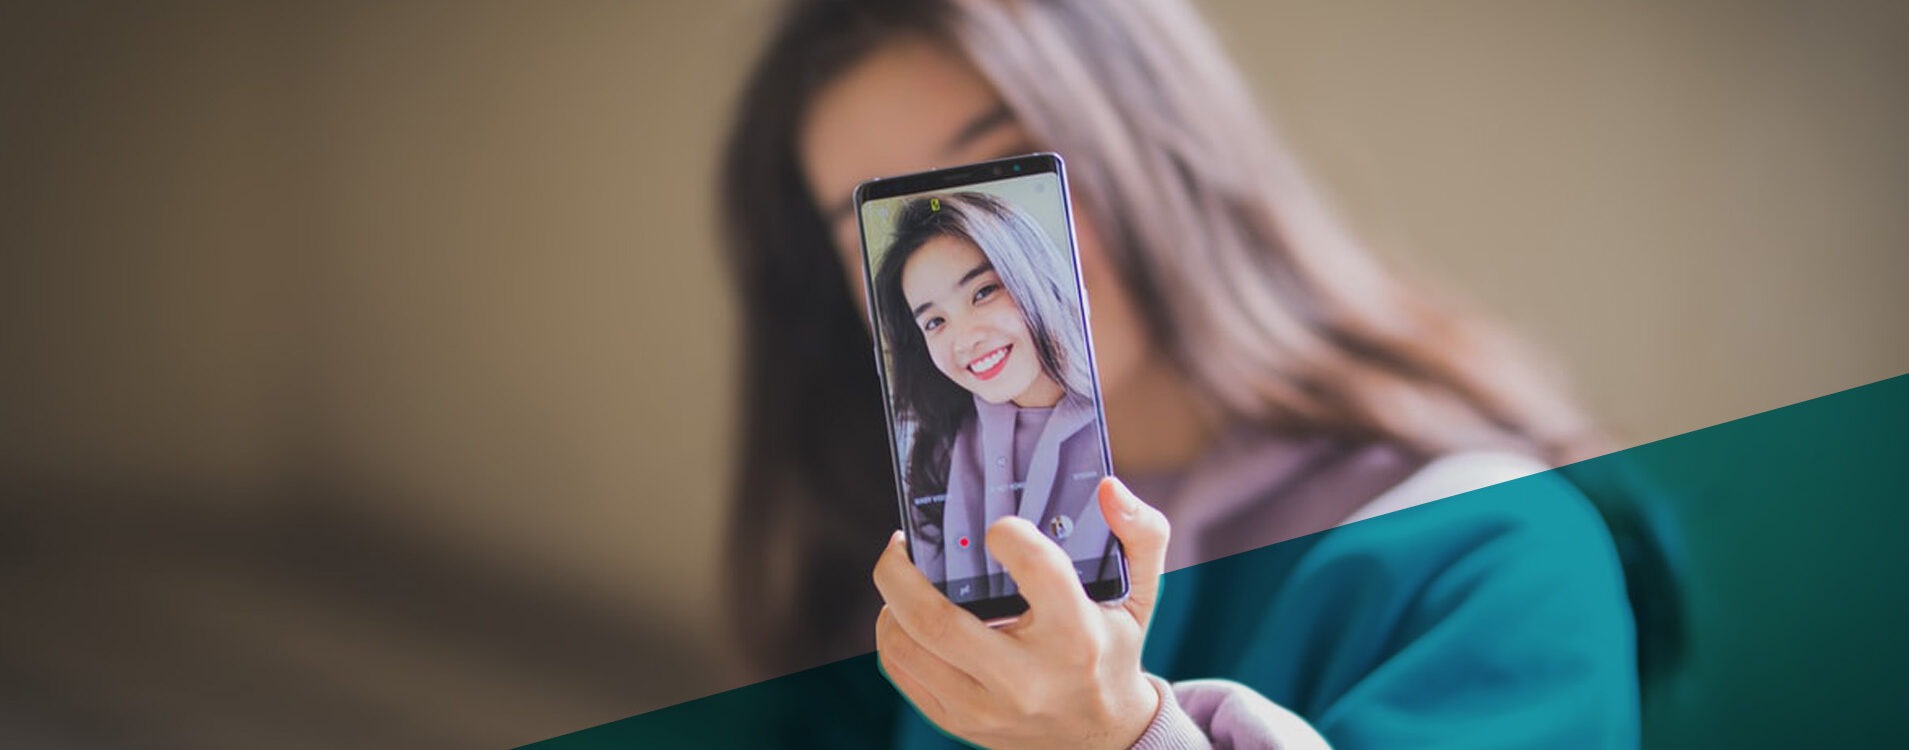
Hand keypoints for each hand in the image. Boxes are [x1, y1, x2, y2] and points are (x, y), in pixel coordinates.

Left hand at [873, 477, 1171, 749]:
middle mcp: (1026, 680)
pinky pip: (901, 671)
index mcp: (1077, 639)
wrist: (1102, 739)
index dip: (1010, 536)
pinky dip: (896, 633)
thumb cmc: (1112, 651)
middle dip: (900, 570)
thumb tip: (1106, 488)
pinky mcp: (958, 722)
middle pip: (935, 618)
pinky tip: (910, 612)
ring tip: (906, 574)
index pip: (1037, 573)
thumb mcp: (1141, 595)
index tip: (997, 526)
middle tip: (903, 541)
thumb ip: (1140, 533)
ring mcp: (985, 708)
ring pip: (905, 646)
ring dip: (892, 601)